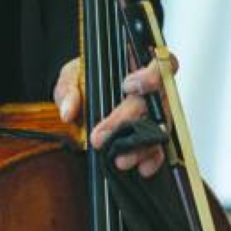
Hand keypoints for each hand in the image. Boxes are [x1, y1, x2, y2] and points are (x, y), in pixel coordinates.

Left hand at [54, 56, 170, 178]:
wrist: (83, 95)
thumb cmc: (85, 78)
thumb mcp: (72, 76)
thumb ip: (69, 90)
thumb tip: (69, 111)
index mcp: (138, 64)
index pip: (161, 63)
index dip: (151, 75)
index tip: (127, 86)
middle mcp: (153, 88)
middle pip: (155, 101)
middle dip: (128, 120)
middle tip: (101, 137)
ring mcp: (155, 111)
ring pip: (159, 127)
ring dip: (141, 145)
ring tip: (120, 159)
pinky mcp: (153, 133)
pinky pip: (161, 146)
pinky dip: (153, 157)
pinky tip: (143, 167)